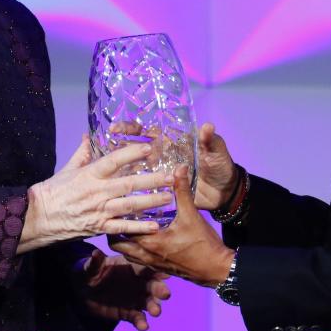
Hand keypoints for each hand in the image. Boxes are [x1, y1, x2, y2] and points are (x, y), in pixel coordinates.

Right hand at [18, 135, 172, 253]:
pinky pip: (122, 228)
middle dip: (152, 180)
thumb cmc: (52, 191)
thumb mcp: (67, 169)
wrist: (38, 217)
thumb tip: (90, 136)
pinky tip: (155, 226)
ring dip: (151, 202)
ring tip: (170, 197)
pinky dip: (139, 227)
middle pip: (129, 184)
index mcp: (89, 174)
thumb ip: (82, 153)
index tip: (149, 148)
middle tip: (171, 175)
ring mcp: (99, 211)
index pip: (114, 160)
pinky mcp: (99, 227)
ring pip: (130, 205)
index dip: (132, 153)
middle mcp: (97, 192)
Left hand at [74, 248, 171, 330]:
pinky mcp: (129, 313)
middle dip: (160, 289)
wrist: (83, 292)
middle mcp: (138, 283)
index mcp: (132, 266)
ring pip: (149, 303)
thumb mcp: (90, 266)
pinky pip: (137, 318)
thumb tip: (95, 253)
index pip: (146, 266)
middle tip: (165, 294)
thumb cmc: (91, 273)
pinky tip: (143, 327)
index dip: (155, 269)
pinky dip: (141, 322)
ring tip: (155, 312)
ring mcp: (136, 299)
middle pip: (153, 285)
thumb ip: (95, 262)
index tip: (165, 272)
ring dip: (154, 307)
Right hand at [106, 121, 237, 212]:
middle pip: (134, 152)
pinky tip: (122, 204)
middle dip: (118, 151)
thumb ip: (210, 140)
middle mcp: (161, 158)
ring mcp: (160, 176)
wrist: (226, 192)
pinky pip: (145, 194)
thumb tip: (208, 126)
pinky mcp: (163, 192)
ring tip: (108, 177)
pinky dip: (134, 199)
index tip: (115, 128)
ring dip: (123, 175)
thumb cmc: (221, 166)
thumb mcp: (217, 151)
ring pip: (135, 174)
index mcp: (171, 143)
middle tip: (103, 153)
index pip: (145, 132)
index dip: (129, 129)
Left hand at [109, 166, 233, 287]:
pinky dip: (133, 250)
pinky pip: (137, 260)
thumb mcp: (192, 214)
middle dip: (113, 230)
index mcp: (150, 241)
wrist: (216, 268)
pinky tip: (140, 239)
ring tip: (124, 225)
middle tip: (116, 214)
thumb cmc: (203, 243)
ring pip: (126, 253)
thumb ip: (182, 191)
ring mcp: (151, 264)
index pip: (122, 229)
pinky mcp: (158, 268)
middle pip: (118, 244)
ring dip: (123, 241)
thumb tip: (179, 168)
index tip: (114, 203)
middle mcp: (146, 255)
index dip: (116, 217)